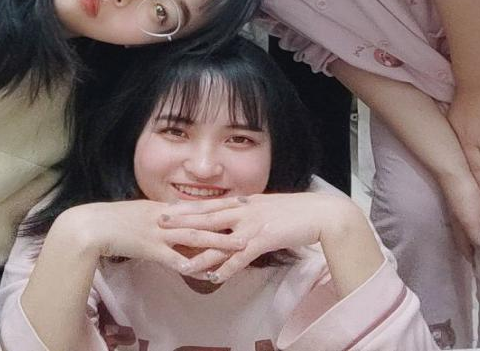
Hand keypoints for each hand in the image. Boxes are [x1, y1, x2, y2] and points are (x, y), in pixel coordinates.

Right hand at [61, 200, 246, 273]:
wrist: (93, 225)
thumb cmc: (115, 220)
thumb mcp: (142, 213)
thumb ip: (161, 217)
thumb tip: (177, 219)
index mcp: (165, 207)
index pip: (199, 203)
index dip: (222, 202)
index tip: (244, 198)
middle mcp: (166, 217)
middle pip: (203, 216)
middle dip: (229, 217)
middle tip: (252, 214)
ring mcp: (159, 232)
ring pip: (194, 236)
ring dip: (218, 241)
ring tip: (239, 244)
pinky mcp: (150, 248)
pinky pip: (172, 258)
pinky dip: (189, 265)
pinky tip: (205, 272)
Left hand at [157, 192, 365, 283]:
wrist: (319, 213)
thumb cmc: (294, 211)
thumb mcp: (266, 206)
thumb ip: (248, 211)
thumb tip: (234, 213)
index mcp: (244, 202)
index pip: (210, 204)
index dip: (187, 207)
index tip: (167, 207)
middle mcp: (244, 210)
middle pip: (207, 216)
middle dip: (183, 221)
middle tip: (160, 223)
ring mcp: (253, 225)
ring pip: (220, 239)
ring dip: (200, 252)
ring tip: (181, 262)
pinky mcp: (264, 239)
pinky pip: (241, 256)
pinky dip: (228, 267)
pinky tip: (216, 278)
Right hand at [436, 166, 479, 261]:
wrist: (456, 170)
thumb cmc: (462, 198)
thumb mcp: (470, 222)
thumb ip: (478, 239)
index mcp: (461, 230)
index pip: (467, 250)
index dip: (475, 260)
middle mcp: (463, 221)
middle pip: (472, 240)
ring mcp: (468, 209)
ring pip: (478, 227)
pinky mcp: (474, 198)